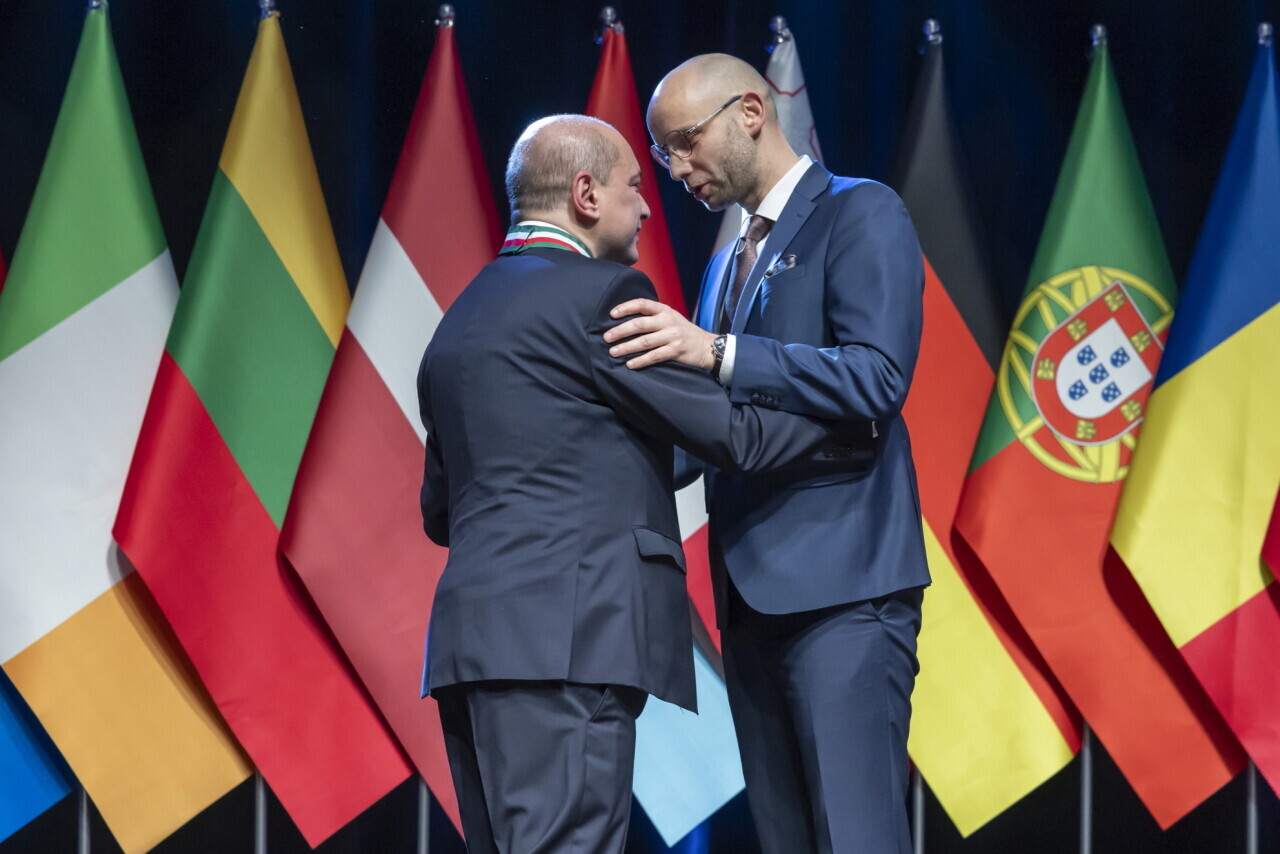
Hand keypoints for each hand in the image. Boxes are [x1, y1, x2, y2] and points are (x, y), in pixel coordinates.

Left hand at [603, 298, 717, 369]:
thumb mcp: (670, 318)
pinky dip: (640, 361)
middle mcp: (668, 321)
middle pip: (640, 324)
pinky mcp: (676, 350)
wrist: (706, 346)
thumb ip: (652, 317)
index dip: (625, 307)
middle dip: (620, 331)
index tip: (611, 314)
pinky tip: (629, 365)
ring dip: (627, 347)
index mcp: (664, 310)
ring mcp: (673, 336)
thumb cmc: (682, 332)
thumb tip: (624, 322)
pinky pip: (654, 356)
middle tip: (606, 337)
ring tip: (613, 352)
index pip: (642, 304)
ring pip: (645, 341)